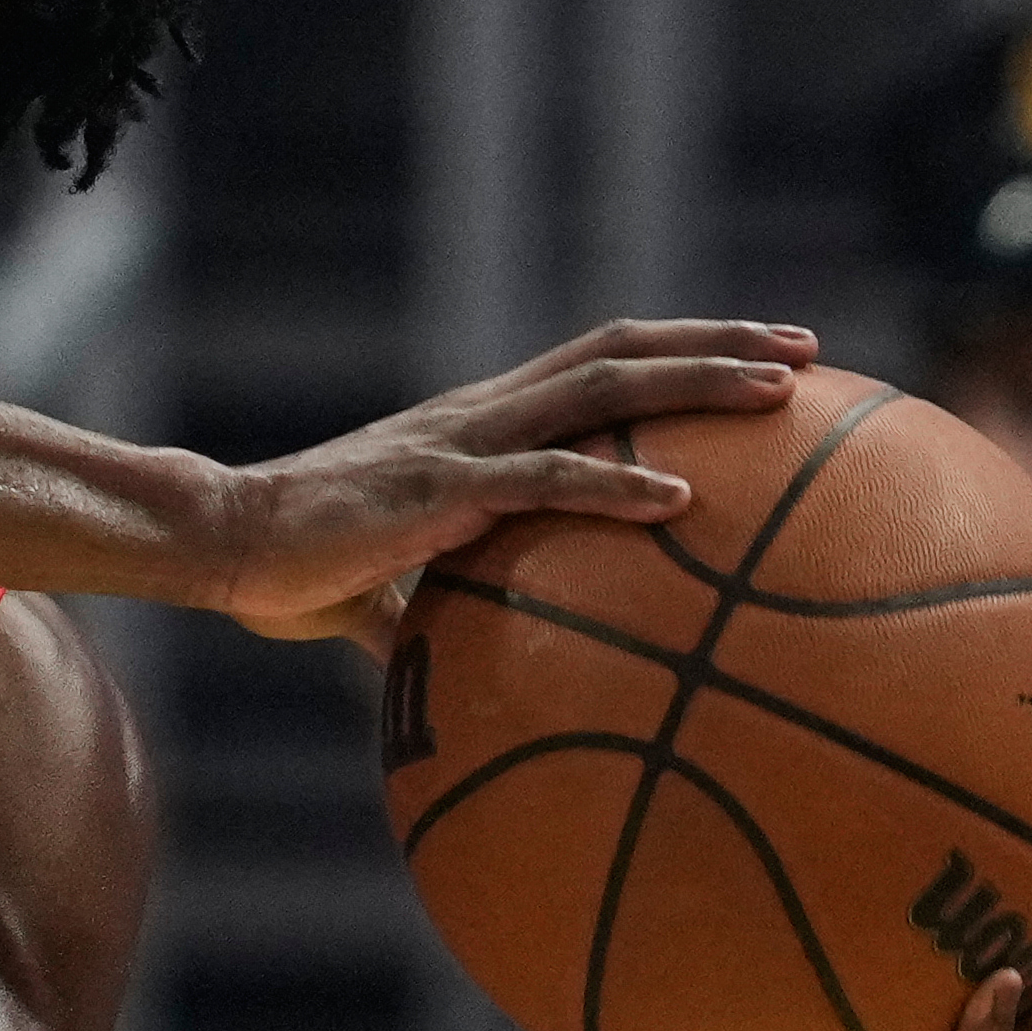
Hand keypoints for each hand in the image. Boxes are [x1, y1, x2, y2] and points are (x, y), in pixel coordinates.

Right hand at [216, 319, 810, 641]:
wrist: (222, 542)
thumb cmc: (303, 569)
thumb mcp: (402, 591)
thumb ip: (456, 617)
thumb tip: (497, 691)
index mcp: (482, 424)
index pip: (598, 363)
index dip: (681, 350)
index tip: (762, 357)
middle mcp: (484, 413)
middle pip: (622, 350)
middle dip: (721, 339)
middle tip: (809, 348)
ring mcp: (465, 442)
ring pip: (601, 388)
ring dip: (697, 381)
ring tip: (779, 389)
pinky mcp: (439, 490)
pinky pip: (543, 479)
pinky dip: (617, 484)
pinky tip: (682, 500)